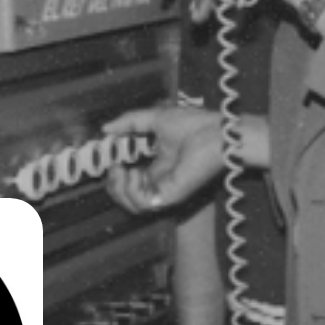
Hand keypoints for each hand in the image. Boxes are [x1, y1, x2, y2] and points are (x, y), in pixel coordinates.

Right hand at [101, 106, 225, 212]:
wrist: (219, 134)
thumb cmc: (196, 125)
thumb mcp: (155, 119)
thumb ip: (130, 122)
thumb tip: (106, 128)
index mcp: (158, 168)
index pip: (129, 181)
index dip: (115, 174)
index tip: (111, 159)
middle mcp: (160, 183)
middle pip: (127, 198)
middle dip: (113, 185)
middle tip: (114, 167)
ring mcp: (165, 192)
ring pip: (132, 205)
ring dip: (119, 189)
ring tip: (122, 170)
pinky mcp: (170, 196)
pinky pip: (143, 204)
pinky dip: (131, 191)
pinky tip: (133, 173)